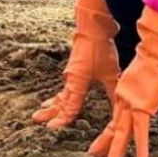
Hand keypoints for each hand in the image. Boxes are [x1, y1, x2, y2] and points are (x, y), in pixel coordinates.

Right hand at [32, 0, 120, 128]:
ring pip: (59, 93)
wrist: (92, 27)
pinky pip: (64, 87)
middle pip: (58, 101)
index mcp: (77, 83)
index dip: (62, 119)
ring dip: (51, 104)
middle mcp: (70, 80)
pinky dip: (59, 95)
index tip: (52, 129)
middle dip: (49, 112)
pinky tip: (57, 97)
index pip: (69, 106)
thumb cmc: (100, 49)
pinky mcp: (74, 69)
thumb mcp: (110, 73)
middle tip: (36, 120)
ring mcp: (70, 74)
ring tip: (41, 110)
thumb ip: (113, 92)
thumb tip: (121, 109)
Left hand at [87, 7, 157, 156]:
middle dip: (105, 144)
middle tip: (94, 156)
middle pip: (114, 126)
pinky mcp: (143, 105)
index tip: (102, 143)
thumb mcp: (143, 76)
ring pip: (123, 132)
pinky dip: (142, 146)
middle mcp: (125, 100)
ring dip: (118, 151)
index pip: (115, 118)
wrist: (156, 50)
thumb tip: (146, 86)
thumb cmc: (155, 59)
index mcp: (124, 93)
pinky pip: (142, 130)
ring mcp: (132, 103)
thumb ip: (141, 84)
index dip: (108, 133)